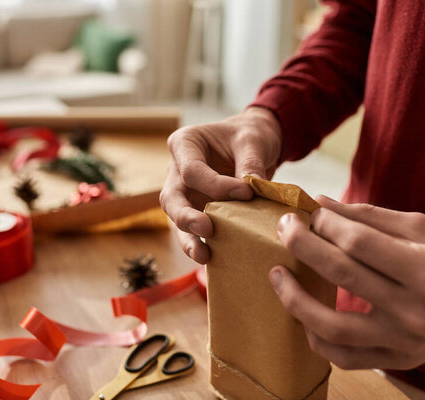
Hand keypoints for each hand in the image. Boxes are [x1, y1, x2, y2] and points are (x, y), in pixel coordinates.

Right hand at [160, 107, 281, 263]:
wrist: (253, 145)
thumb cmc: (248, 136)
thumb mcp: (252, 141)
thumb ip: (251, 163)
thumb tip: (252, 189)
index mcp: (185, 144)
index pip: (191, 170)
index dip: (216, 184)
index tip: (246, 192)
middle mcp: (177, 171)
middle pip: (171, 198)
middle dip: (186, 216)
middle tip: (206, 228)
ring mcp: (184, 193)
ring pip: (176, 219)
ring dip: (189, 238)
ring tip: (204, 255)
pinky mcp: (196, 211)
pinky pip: (193, 230)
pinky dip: (202, 243)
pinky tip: (214, 257)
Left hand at [269, 196, 424, 369]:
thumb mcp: (422, 227)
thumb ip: (369, 218)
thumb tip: (321, 204)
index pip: (358, 243)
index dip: (325, 224)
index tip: (308, 212)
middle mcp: (416, 311)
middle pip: (341, 274)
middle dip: (302, 245)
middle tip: (284, 227)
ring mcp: (404, 342)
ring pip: (332, 326)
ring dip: (294, 297)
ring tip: (276, 274)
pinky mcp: (396, 360)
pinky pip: (343, 356)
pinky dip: (315, 337)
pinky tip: (302, 314)